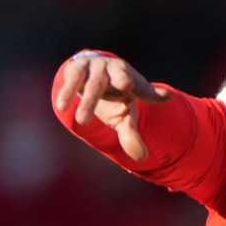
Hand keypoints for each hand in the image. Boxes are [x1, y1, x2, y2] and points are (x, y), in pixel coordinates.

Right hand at [54, 51, 168, 162]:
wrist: (89, 72)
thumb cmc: (112, 96)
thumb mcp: (122, 115)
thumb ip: (131, 134)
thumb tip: (142, 158)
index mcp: (132, 81)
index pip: (144, 89)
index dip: (153, 93)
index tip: (165, 96)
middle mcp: (116, 70)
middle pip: (121, 78)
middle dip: (122, 81)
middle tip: (126, 85)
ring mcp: (96, 67)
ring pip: (93, 83)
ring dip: (88, 100)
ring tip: (82, 122)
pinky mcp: (77, 67)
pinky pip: (73, 79)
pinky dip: (67, 92)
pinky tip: (61, 106)